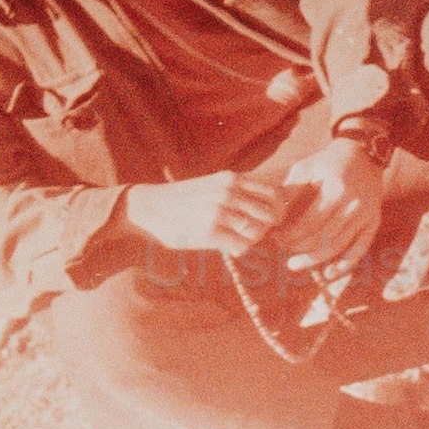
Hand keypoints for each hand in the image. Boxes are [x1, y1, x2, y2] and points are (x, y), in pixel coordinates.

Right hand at [118, 169, 290, 260]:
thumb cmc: (184, 199)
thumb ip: (238, 190)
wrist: (150, 207)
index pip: (274, 194)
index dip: (278, 209)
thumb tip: (268, 204)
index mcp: (232, 179)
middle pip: (271, 214)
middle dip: (268, 227)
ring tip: (240, 240)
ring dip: (253, 240)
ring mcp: (219, 212)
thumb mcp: (214, 184)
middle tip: (255, 233)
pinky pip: (241, 246)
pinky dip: (241, 250)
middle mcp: (229, 193)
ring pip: (257, 231)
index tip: (270, 219)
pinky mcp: (210, 232)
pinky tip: (231, 248)